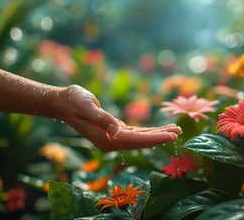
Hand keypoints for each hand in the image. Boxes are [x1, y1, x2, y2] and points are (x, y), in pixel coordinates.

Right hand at [56, 85, 181, 151]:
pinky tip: (159, 130)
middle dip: (160, 137)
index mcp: (106, 139)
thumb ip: (102, 118)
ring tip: (175, 130)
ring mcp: (113, 138)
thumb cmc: (74, 102)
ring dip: (157, 134)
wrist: (63, 102)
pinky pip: (135, 133)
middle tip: (179, 132)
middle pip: (141, 141)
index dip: (154, 138)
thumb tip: (117, 130)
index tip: (171, 136)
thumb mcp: (87, 107)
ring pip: (140, 138)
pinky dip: (148, 131)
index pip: (135, 141)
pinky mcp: (114, 131)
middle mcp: (111, 142)